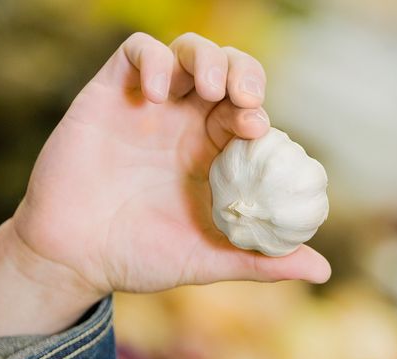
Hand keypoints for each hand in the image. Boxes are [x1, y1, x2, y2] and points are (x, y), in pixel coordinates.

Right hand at [11, 32, 330, 296]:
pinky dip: (155, 59)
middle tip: (246, 98)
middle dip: (243, 72)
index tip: (260, 128)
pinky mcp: (109, 94)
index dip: (258, 110)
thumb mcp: (209, 260)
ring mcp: (148, 105)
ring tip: (210, 89)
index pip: (247, 111)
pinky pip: (136, 53)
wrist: (73, 259)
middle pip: (226, 70)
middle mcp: (184, 123)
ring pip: (187, 51)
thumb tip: (323, 270)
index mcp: (210, 153)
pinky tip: (160, 95)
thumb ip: (262, 262)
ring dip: (208, 58)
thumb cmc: (140, 258)